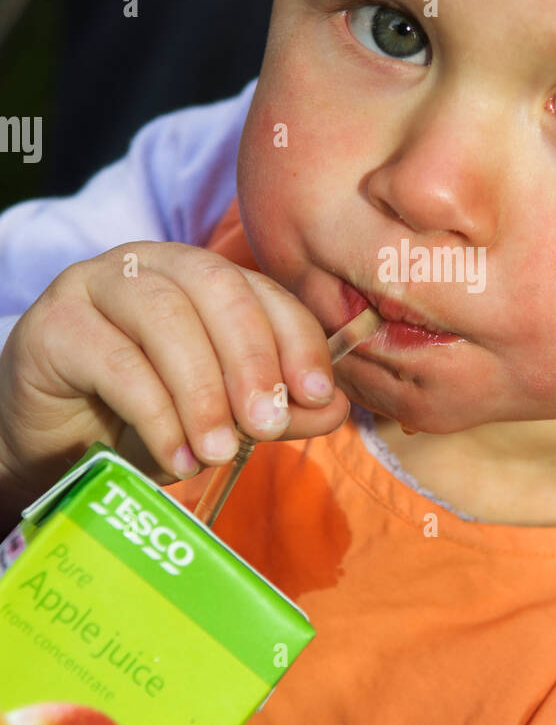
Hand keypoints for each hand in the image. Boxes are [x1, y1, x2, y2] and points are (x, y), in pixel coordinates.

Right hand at [0, 239, 349, 515]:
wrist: (50, 447)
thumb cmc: (138, 422)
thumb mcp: (219, 418)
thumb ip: (277, 409)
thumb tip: (337, 407)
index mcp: (199, 277)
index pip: (260, 290)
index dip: (296, 339)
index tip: (319, 395)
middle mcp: (150, 265)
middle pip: (216, 287)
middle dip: (253, 358)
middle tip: (269, 424)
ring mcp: (96, 286)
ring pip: (165, 318)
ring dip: (202, 390)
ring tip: (218, 451)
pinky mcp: (53, 325)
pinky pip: (115, 361)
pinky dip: (154, 414)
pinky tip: (174, 459)